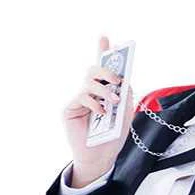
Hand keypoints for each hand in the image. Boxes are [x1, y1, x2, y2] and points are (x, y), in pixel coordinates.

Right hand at [63, 33, 135, 177]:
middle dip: (107, 70)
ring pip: (89, 81)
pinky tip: (101, 113)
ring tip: (112, 101)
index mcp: (104, 91)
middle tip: (117, 80)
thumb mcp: (125, 114)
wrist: (101, 157)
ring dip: (104, 89)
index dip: (102, 51)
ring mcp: (79, 99)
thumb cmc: (112, 137)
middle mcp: (90, 92)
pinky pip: (82, 97)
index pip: (103, 68)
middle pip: (94, 70)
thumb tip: (124, 80)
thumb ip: (125, 96)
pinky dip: (94, 103)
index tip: (105, 38)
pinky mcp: (70, 108)